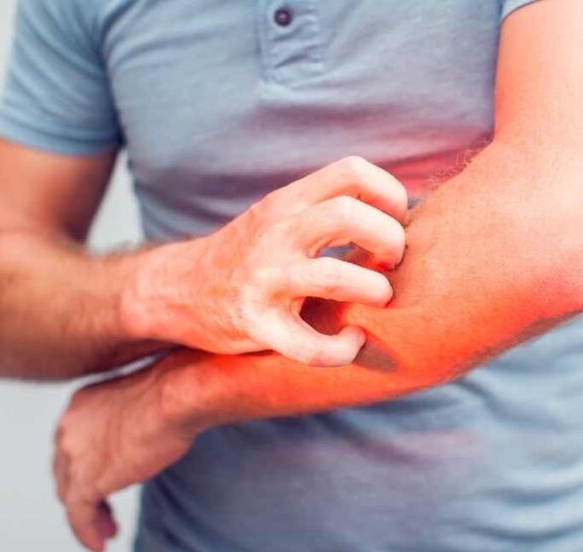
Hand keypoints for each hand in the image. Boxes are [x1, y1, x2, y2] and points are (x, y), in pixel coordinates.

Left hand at [53, 367, 191, 551]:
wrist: (175, 396)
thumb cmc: (174, 391)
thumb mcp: (144, 400)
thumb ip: (134, 419)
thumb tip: (150, 432)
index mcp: (81, 405)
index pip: (72, 442)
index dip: (83, 464)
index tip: (103, 478)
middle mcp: (69, 428)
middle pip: (65, 470)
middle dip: (81, 491)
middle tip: (101, 509)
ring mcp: (75, 455)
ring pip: (70, 495)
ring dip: (87, 516)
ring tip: (106, 530)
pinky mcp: (88, 480)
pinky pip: (79, 516)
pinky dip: (87, 533)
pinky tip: (100, 543)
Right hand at [124, 156, 408, 365]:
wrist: (180, 291)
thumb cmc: (253, 255)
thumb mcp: (283, 216)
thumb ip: (329, 208)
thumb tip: (402, 210)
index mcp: (289, 201)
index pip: (352, 171)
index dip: (390, 194)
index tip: (397, 222)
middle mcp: (276, 233)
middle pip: (348, 215)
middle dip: (389, 239)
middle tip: (393, 262)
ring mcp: (264, 278)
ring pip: (334, 277)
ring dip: (373, 290)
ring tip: (379, 298)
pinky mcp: (256, 324)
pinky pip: (308, 345)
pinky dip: (341, 349)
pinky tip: (351, 342)